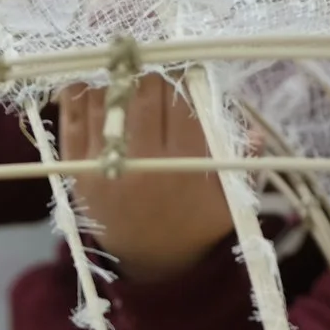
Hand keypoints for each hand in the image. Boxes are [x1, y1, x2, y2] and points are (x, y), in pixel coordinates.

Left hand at [59, 81, 238, 280]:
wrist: (149, 261)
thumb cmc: (195, 222)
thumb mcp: (230, 201)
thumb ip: (244, 165)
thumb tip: (256, 134)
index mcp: (184, 167)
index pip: (183, 101)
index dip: (184, 76)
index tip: (184, 68)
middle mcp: (142, 165)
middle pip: (144, 93)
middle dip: (152, 74)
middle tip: (155, 68)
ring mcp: (104, 168)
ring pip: (107, 99)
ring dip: (116, 81)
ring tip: (126, 74)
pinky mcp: (76, 171)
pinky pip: (73, 119)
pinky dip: (80, 95)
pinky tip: (91, 83)